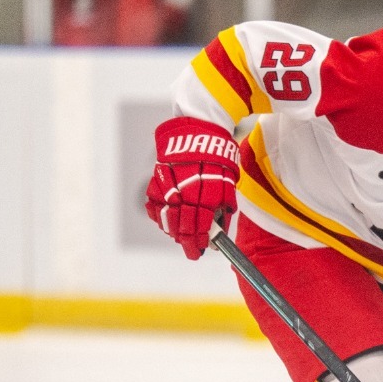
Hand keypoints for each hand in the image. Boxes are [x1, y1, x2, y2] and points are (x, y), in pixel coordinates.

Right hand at [146, 116, 242, 258]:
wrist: (202, 130)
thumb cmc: (219, 159)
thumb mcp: (229, 185)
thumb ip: (223, 210)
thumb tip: (220, 234)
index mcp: (206, 192)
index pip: (201, 226)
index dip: (200, 241)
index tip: (201, 250)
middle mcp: (186, 190)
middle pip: (182, 225)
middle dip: (187, 241)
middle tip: (192, 251)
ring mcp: (169, 184)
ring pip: (165, 216)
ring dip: (172, 230)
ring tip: (179, 237)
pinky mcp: (157, 177)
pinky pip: (153, 202)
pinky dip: (158, 214)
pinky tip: (165, 220)